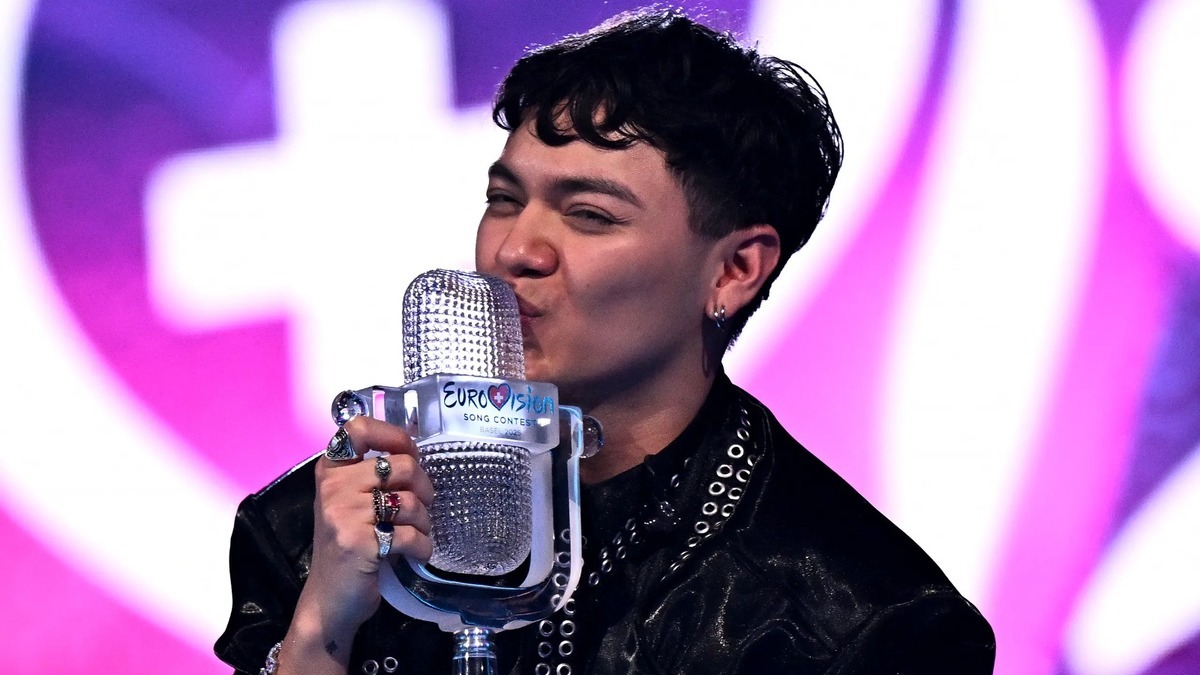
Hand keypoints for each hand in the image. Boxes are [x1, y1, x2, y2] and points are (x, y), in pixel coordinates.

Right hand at [283, 416, 433, 670]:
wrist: (330, 599)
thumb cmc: (350, 545)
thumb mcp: (352, 501)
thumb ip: (374, 473)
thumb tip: (415, 446)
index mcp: (331, 469)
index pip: (359, 428)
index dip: (395, 436)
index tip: (409, 454)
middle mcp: (333, 486)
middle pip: (401, 465)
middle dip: (424, 488)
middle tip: (422, 508)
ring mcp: (343, 513)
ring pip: (410, 501)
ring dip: (424, 522)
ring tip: (416, 534)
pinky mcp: (358, 542)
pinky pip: (410, 534)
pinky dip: (422, 546)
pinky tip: (415, 554)